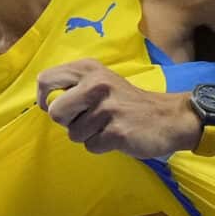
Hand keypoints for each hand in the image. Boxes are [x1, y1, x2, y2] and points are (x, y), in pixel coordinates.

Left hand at [39, 58, 198, 158]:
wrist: (169, 118)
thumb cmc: (128, 102)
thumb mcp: (101, 81)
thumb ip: (74, 86)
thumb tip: (48, 104)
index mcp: (89, 69)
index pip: (46, 80)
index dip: (46, 100)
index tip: (61, 108)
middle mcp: (96, 84)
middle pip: (56, 112)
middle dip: (67, 122)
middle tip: (86, 120)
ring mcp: (107, 108)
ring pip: (74, 134)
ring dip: (88, 136)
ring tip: (107, 126)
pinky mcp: (117, 131)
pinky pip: (91, 146)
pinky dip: (101, 145)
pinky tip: (116, 136)